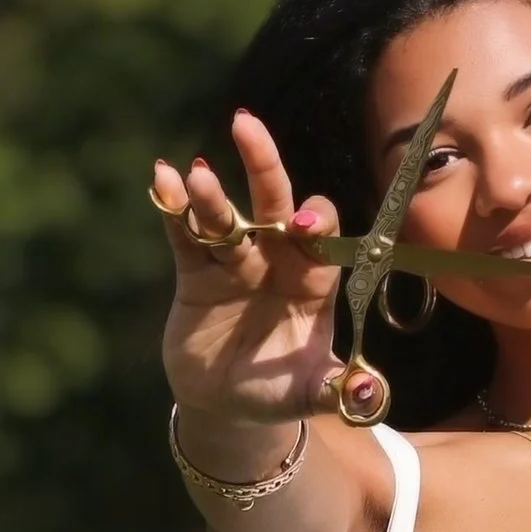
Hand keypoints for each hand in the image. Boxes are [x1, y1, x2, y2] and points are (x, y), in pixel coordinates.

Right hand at [153, 107, 344, 432]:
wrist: (228, 404)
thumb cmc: (279, 390)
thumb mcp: (311, 392)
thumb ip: (339, 389)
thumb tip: (367, 394)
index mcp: (312, 279)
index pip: (320, 237)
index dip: (316, 224)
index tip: (304, 225)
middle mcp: (275, 259)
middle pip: (273, 204)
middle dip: (264, 167)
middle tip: (247, 126)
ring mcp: (235, 260)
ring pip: (225, 218)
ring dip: (211, 197)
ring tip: (199, 175)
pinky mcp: (195, 271)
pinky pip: (185, 233)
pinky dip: (175, 208)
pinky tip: (163, 178)